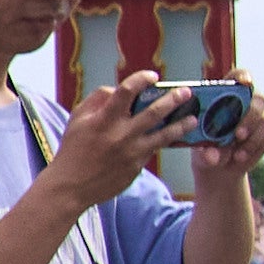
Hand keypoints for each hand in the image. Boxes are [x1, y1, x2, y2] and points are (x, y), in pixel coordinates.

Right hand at [51, 67, 190, 199]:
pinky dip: (163, 141)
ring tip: (193, 118)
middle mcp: (120, 135)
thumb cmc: (73, 149)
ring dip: (180, 125)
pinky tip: (173, 136)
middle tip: (186, 92)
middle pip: (153, 112)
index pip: (126, 92)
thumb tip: (119, 90)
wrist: (70, 187)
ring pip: (163, 135)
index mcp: (103, 120)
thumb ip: (98, 100)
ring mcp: (130, 153)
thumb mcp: (77, 119)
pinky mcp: (136, 167)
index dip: (141, 80)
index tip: (152, 76)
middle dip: (173, 100)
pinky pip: (153, 150)